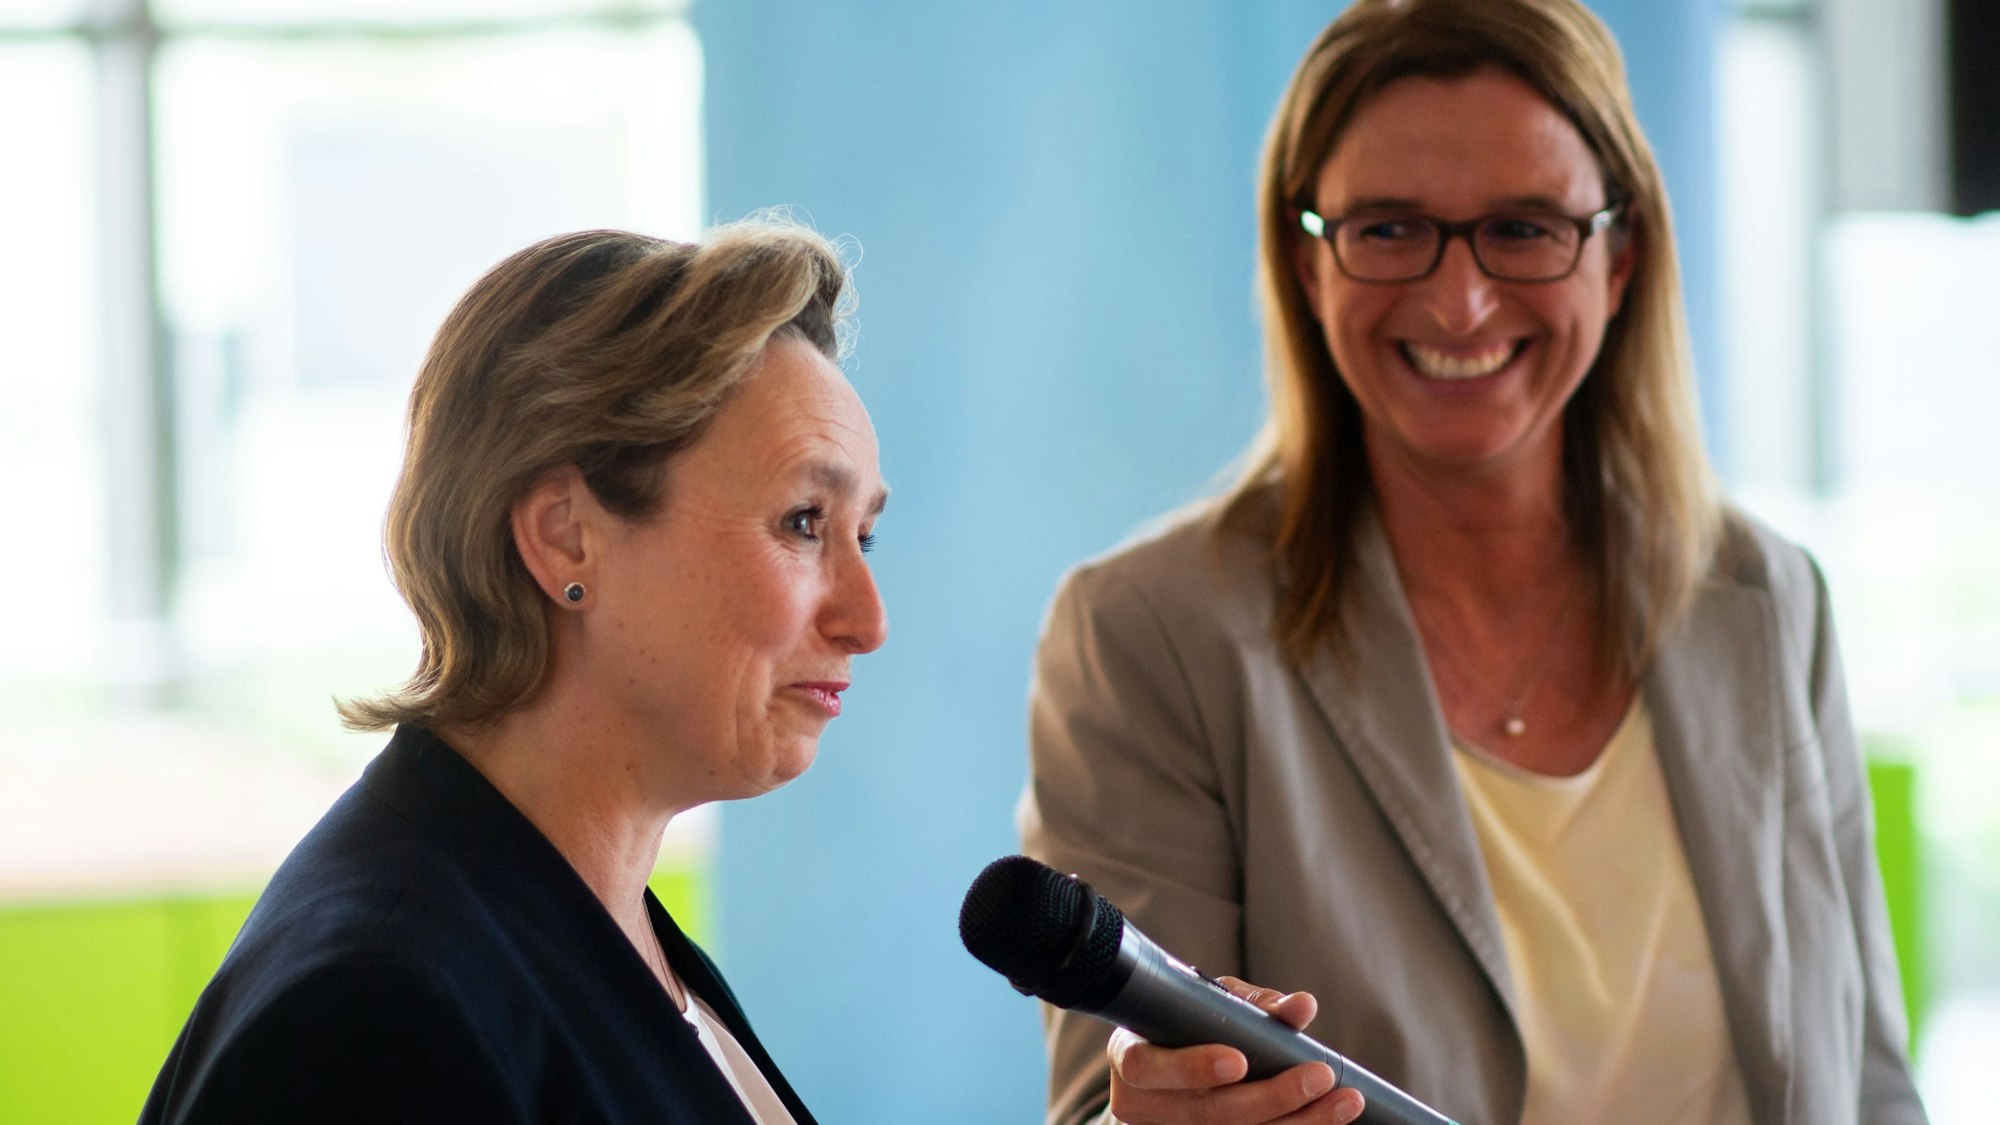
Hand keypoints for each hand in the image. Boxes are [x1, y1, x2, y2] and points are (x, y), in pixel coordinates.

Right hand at [1105, 977, 1364, 1124]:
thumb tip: (1301, 1006)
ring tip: (1345, 1101)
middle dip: (1271, 1097)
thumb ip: (1253, 1005)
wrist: (1171, 1072)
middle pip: (1205, 1114)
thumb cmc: (1190, 1030)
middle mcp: (1139, 1106)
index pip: (1147, 1066)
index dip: (1192, 1067)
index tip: (1239, 1061)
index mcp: (1131, 1057)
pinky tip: (1326, 1121)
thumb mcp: (1210, 1007)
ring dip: (1297, 1124)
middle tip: (1320, 1075)